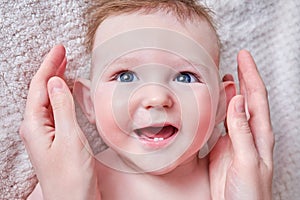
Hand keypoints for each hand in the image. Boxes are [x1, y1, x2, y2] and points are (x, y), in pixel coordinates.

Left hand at [20, 45, 100, 199]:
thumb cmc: (72, 176)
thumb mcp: (69, 138)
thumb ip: (61, 108)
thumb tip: (55, 82)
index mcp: (34, 125)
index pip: (39, 87)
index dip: (49, 66)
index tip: (59, 49)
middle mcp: (36, 127)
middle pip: (41, 91)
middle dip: (51, 69)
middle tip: (62, 52)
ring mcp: (45, 133)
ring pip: (48, 99)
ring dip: (55, 81)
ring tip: (63, 66)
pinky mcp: (55, 138)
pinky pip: (55, 110)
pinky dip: (60, 96)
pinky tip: (65, 92)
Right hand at [209, 50, 273, 199]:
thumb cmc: (250, 193)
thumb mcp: (248, 161)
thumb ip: (242, 133)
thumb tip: (237, 102)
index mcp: (259, 135)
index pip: (256, 97)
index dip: (251, 75)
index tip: (243, 56)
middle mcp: (248, 133)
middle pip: (248, 98)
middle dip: (245, 76)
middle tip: (237, 57)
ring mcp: (234, 139)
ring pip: (234, 108)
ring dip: (231, 90)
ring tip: (225, 75)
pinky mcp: (221, 147)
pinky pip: (220, 122)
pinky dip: (217, 108)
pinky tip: (213, 103)